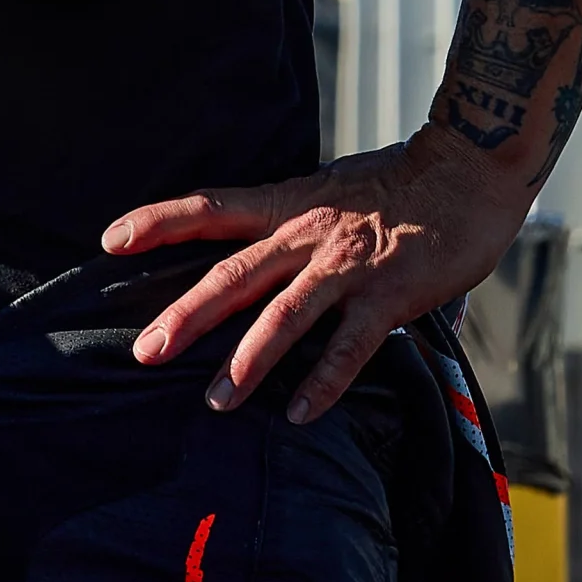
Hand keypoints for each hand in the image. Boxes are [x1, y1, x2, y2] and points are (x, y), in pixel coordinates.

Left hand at [100, 126, 528, 422]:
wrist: (469, 168)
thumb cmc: (401, 183)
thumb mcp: (333, 189)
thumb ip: (300, 226)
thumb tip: (270, 255)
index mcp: (288, 204)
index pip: (210, 208)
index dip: (158, 221)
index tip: (111, 240)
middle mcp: (307, 233)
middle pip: (233, 274)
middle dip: (186, 315)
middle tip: (146, 352)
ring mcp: (347, 265)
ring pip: (284, 315)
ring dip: (247, 362)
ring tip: (216, 402)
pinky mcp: (389, 294)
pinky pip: (349, 346)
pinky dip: (323, 382)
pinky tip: (301, 414)